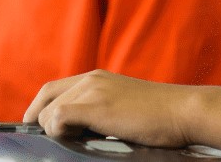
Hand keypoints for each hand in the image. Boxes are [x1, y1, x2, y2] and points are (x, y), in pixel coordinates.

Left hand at [24, 70, 199, 147]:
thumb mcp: (123, 105)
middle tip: (44, 141)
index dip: (38, 108)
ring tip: (75, 142)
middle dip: (38, 121)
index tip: (37, 127)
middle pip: (46, 97)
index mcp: (97, 77)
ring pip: (49, 111)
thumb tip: (78, 129)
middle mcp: (91, 79)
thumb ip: (101, 109)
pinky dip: (57, 131)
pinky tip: (75, 140)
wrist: (183, 111)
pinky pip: (58, 118)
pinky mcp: (97, 106)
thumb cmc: (160, 116)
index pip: (52, 89)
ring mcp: (93, 90)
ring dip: (53, 130)